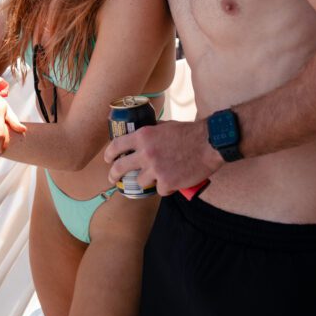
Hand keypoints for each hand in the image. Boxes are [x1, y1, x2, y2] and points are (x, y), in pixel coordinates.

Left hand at [104, 119, 220, 195]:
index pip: (117, 145)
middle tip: (113, 178)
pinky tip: (174, 181)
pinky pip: (160, 190)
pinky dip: (166, 187)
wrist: (208, 144)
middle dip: (114, 174)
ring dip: (148, 180)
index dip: (109, 153)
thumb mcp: (165, 126)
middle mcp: (146, 153)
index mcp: (144, 136)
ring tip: (158, 176)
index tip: (107, 159)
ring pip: (141, 181)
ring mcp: (155, 169)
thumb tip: (142, 137)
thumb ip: (151, 132)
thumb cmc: (189, 133)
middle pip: (121, 167)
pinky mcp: (167, 183)